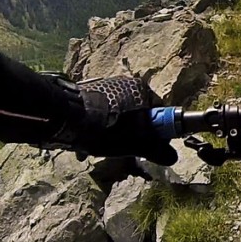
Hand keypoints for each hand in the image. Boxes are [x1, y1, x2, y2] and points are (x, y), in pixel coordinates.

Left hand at [43, 75, 177, 164]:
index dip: (156, 131)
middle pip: (138, 115)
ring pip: (119, 116)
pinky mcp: (90, 92)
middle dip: (131, 134)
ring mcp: (106, 86)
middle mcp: (125, 83)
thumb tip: (173, 157)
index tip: (148, 145)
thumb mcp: (135, 143)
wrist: (67, 118)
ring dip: (112, 133)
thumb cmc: (107, 128)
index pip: (159, 112)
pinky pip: (103, 113)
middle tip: (121, 150)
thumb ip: (156, 149)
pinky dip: (99, 127)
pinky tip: (88, 140)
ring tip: (99, 147)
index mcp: (141, 89)